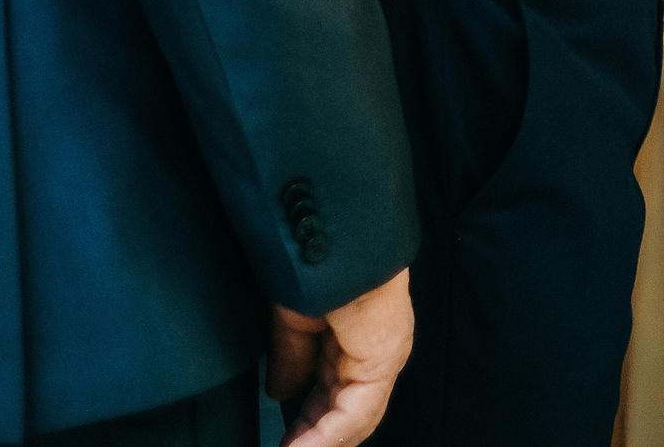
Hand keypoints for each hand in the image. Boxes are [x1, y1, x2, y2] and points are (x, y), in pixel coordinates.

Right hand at [268, 268, 412, 446]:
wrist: (334, 237)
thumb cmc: (315, 265)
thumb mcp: (296, 320)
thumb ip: (292, 357)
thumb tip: (281, 392)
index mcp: (357, 338)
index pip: (334, 395)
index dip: (307, 423)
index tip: (283, 441)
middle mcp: (374, 352)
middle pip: (345, 413)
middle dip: (312, 438)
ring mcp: (382, 357)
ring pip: (354, 420)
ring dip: (319, 443)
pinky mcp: (382, 360)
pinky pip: (356, 413)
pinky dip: (326, 436)